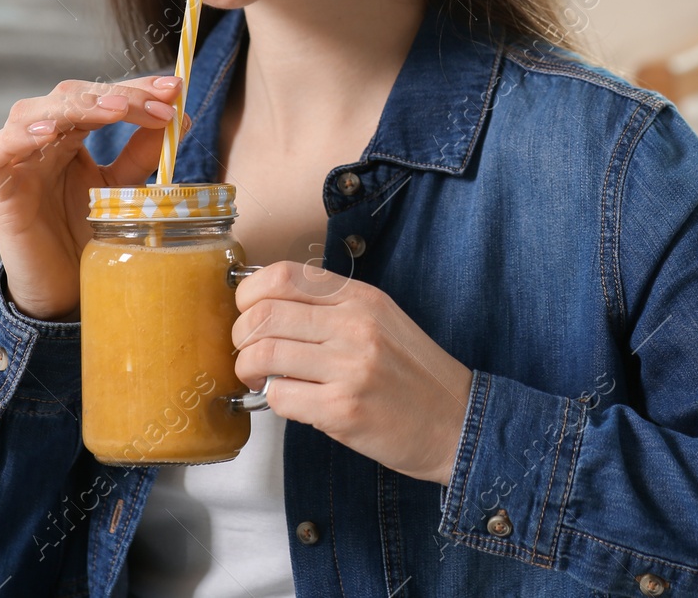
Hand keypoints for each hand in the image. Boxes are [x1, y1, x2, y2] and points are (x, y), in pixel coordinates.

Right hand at [0, 75, 185, 320]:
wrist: (66, 291)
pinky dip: (20, 136)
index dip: (136, 88)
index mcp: (73, 135)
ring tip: (116, 110)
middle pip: (72, 95)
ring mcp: (17, 159)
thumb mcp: (125, 188)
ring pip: (33, 111)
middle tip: (158, 106)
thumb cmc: (90, 237)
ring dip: (77, 106)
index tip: (175, 89)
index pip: (101, 95)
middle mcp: (42, 139)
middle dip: (118, 95)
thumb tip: (182, 114)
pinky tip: (50, 133)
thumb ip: (145, 152)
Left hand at [231, 261, 473, 485]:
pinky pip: (280, 398)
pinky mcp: (343, 409)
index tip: (248, 312)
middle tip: (248, 353)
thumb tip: (266, 307)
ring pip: (263, 355)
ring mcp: (350, 368)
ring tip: (262, 379)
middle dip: (241, 337)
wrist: (456, 423)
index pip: (282, 275)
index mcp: (361, 298)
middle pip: (263, 314)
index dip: (249, 294)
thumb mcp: (381, 320)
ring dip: (249, 370)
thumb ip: (331, 307)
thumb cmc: (413, 375)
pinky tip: (291, 402)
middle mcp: (355, 325)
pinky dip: (273, 401)